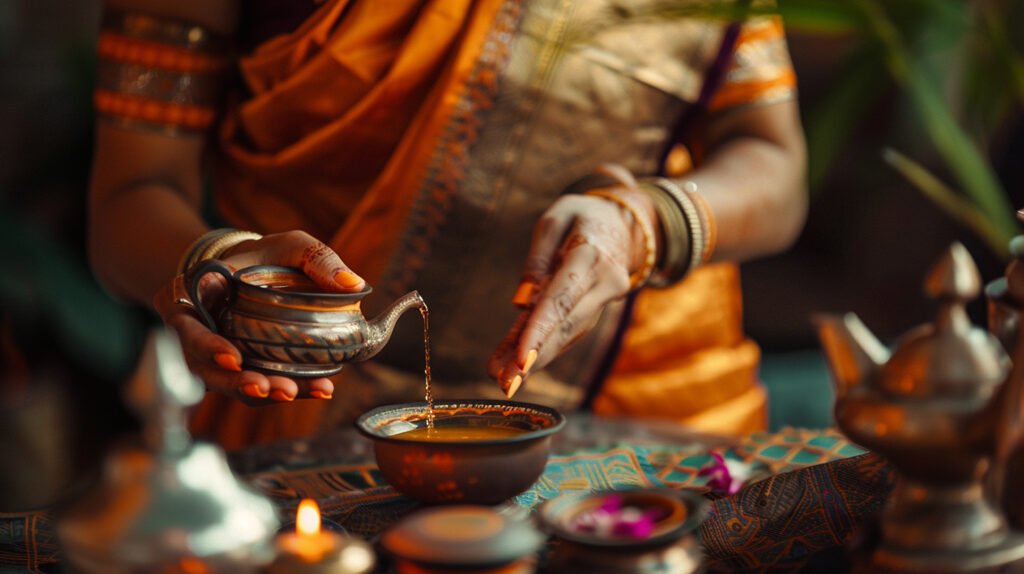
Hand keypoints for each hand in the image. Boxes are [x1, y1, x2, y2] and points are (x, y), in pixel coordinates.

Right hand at [154, 230, 364, 404]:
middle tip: (274, 388)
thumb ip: (317, 259)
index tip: (233, 359)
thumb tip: (353, 285)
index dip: (207, 347)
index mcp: (190, 298)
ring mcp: (216, 356)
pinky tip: (318, 389)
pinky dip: (287, 389)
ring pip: (233, 384)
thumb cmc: (267, 257)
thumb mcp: (291, 245)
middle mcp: (196, 333)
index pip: (188, 329)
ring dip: (265, 393)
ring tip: (296, 393)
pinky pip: (259, 385)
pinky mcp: (242, 370)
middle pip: (208, 368)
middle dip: (240, 382)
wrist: (260, 273)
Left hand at [488, 167, 656, 397]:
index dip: (541, 330)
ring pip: (568, 334)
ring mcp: (605, 299)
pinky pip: (570, 331)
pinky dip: (545, 348)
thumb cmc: (582, 216)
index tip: (521, 359)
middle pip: (567, 325)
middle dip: (536, 356)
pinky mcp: (597, 310)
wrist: (624, 222)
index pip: (562, 298)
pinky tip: (518, 367)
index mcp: (592, 255)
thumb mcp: (555, 218)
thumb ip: (537, 258)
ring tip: (504, 380)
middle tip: (507, 384)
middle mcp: (606, 282)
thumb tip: (521, 304)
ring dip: (537, 359)